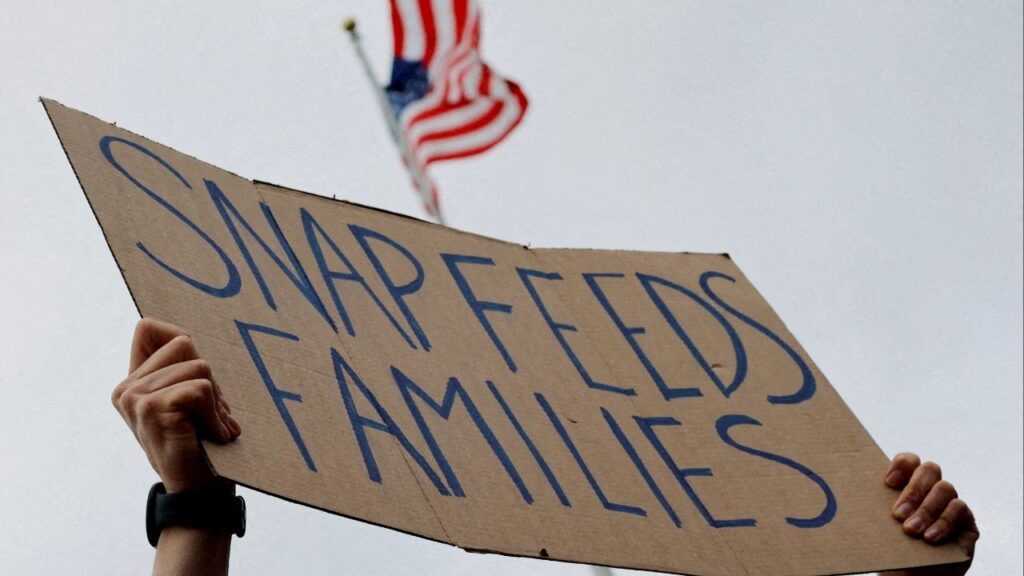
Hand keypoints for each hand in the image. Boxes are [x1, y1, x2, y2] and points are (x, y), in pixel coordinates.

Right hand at [112, 318, 240, 492]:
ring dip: (216, 401)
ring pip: (199, 367)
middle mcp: (127, 389)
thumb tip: (186, 337)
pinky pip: (202, 388)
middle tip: (209, 415)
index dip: (181, 340)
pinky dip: (216, 414)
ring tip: (212, 428)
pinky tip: (214, 436)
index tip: (197, 378)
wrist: (199, 492)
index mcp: (132, 383)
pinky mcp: (153, 408)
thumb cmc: (203, 444)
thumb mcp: (192, 401)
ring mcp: (136, 398)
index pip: (148, 328)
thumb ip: (184, 369)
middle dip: (209, 378)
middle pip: (184, 343)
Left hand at [880, 453, 978, 575]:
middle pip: (929, 470)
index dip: (901, 465)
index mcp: (908, 484)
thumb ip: (872, 508)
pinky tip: (929, 538)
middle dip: (913, 491)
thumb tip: (845, 495)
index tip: (888, 483)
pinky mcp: (967, 522)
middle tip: (897, 515)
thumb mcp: (879, 527)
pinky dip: (943, 523)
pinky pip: (959, 510)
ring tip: (910, 530)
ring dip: (926, 510)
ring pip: (944, 488)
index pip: (910, 461)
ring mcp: (950, 503)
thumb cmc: (892, 550)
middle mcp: (931, 489)